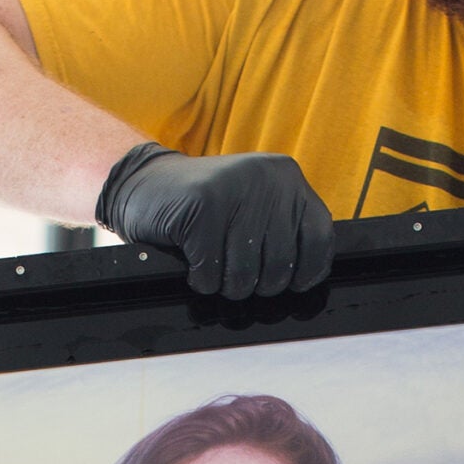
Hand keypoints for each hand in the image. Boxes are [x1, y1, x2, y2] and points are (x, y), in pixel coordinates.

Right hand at [94, 142, 334, 298]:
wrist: (143, 183)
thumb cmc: (205, 209)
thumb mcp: (254, 208)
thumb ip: (284, 230)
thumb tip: (307, 280)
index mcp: (286, 178)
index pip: (320, 238)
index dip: (306, 272)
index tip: (289, 283)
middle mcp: (266, 179)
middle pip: (281, 265)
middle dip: (256, 284)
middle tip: (234, 272)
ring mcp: (233, 190)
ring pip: (245, 274)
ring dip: (225, 284)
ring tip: (212, 266)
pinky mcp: (202, 207)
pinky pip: (210, 272)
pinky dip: (199, 279)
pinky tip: (191, 260)